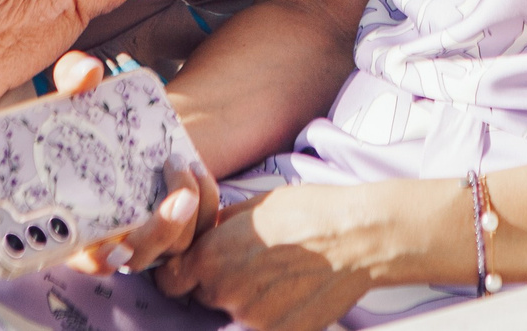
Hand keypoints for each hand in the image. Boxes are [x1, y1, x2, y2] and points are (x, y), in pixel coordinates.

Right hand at [52, 51, 218, 276]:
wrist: (116, 121)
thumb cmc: (84, 115)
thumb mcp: (73, 94)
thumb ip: (72, 79)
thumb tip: (87, 70)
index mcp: (79, 222)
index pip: (87, 259)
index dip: (100, 260)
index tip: (116, 247)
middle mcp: (115, 235)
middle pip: (142, 256)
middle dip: (163, 233)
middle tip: (181, 198)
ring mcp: (150, 229)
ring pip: (177, 246)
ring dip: (192, 215)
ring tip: (191, 168)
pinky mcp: (178, 216)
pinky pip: (198, 226)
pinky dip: (206, 203)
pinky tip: (198, 168)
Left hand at [158, 182, 434, 330]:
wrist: (357, 238)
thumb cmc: (309, 212)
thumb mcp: (253, 207)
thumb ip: (219, 229)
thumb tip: (202, 237)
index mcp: (211, 257)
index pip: (169, 281)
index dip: (180, 273)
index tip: (192, 268)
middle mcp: (224, 292)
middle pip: (202, 298)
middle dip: (216, 284)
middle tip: (248, 267)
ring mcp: (251, 319)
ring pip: (232, 314)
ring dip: (246, 300)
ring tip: (278, 278)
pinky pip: (261, 327)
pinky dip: (271, 314)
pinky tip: (292, 294)